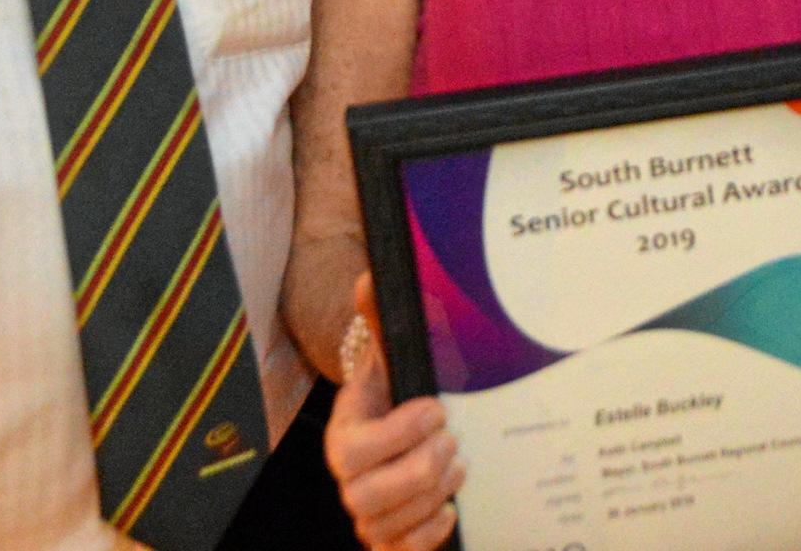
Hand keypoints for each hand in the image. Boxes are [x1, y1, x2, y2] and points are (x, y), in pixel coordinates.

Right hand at [323, 272, 463, 550]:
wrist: (399, 437)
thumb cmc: (398, 395)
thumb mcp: (392, 358)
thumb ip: (379, 320)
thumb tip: (370, 276)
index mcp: (344, 438)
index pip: (358, 449)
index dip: (401, 433)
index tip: (436, 408)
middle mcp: (350, 483)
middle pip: (372, 495)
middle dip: (421, 467)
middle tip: (451, 441)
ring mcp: (368, 517)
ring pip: (393, 523)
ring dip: (434, 494)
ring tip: (456, 465)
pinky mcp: (390, 542)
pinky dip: (430, 531)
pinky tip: (449, 507)